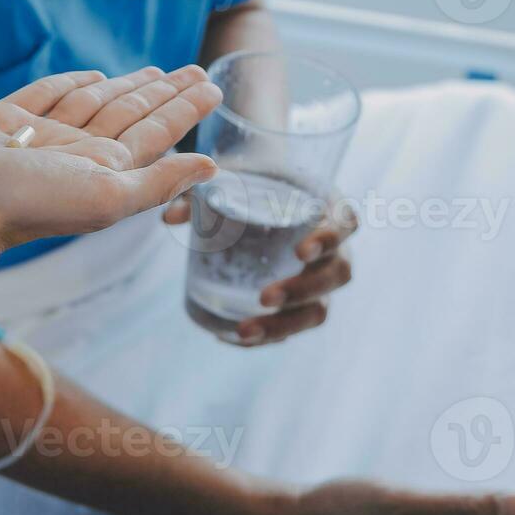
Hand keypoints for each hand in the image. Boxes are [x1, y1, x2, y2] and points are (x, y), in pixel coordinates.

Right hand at [0, 66, 222, 359]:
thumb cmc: (26, 205)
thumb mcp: (108, 197)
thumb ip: (159, 182)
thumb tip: (212, 168)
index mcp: (105, 173)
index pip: (156, 133)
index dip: (185, 110)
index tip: (211, 88)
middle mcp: (76, 154)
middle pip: (132, 115)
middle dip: (165, 94)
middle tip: (196, 71)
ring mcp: (41, 136)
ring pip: (96, 102)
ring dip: (128, 86)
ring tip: (158, 72)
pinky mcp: (4, 119)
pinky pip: (46, 95)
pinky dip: (71, 83)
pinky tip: (93, 76)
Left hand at [165, 194, 356, 345]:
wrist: (265, 187)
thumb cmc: (257, 179)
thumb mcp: (235, 176)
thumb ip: (203, 192)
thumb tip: (169, 218)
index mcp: (329, 209)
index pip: (345, 225)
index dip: (329, 240)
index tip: (300, 251)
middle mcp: (335, 248)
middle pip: (336, 276)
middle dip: (302, 291)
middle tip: (264, 298)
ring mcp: (320, 279)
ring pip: (318, 310)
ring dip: (284, 325)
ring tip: (245, 331)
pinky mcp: (301, 302)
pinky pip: (293, 326)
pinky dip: (266, 337)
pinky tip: (230, 337)